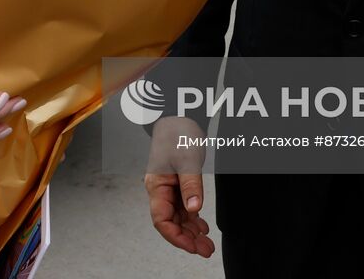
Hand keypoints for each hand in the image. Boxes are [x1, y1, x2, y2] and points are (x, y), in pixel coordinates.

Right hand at [144, 116, 213, 257]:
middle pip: (170, 222)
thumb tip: (194, 209)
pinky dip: (192, 218)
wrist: (178, 114)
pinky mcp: (177, 183)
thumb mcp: (186, 159)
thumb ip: (190, 186)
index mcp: (156, 185)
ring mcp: (169, 188)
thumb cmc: (177, 132)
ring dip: (191, 231)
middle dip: (187, 239)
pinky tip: (201, 226)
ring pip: (177, 217)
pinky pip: (183, 207)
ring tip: (206, 243)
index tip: (193, 246)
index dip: (176, 236)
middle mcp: (160, 190)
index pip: (162, 220)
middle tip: (206, 249)